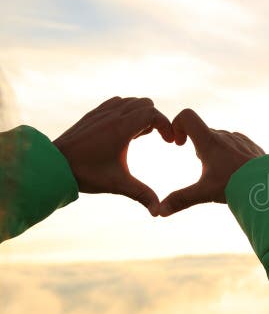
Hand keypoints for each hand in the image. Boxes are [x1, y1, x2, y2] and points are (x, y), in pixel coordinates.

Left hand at [54, 96, 173, 215]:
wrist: (53, 165)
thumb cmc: (86, 173)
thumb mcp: (118, 184)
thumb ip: (142, 195)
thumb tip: (159, 211)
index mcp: (121, 128)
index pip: (153, 113)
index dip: (166, 125)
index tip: (168, 143)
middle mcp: (113, 115)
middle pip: (145, 104)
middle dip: (156, 119)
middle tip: (157, 138)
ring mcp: (101, 112)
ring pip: (131, 102)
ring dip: (141, 114)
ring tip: (141, 135)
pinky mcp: (92, 114)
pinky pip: (116, 103)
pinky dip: (126, 111)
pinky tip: (124, 130)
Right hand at [159, 108, 264, 215]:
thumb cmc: (236, 186)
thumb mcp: (205, 193)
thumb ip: (181, 199)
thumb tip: (159, 211)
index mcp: (209, 140)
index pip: (187, 116)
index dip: (177, 125)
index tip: (178, 144)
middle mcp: (224, 135)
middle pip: (202, 131)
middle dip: (196, 145)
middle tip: (201, 164)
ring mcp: (240, 139)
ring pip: (220, 138)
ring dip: (214, 150)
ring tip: (219, 171)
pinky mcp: (252, 146)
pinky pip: (236, 143)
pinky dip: (230, 153)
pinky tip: (235, 171)